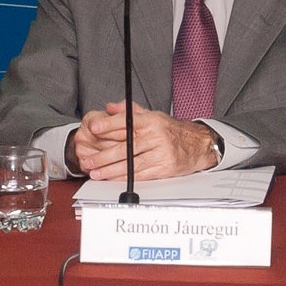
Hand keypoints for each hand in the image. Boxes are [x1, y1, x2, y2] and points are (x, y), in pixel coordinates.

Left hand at [70, 102, 219, 180]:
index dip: (109, 125)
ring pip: (131, 163)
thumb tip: (110, 107)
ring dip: (110, 169)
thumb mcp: (153, 116)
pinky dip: (123, 177)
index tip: (94, 128)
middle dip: (103, 155)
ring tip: (95, 172)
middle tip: (88, 159)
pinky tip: (112, 178)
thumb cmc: (171, 131)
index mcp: (153, 121)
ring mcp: (161, 153)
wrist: (197, 145)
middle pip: (126, 146)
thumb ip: (130, 111)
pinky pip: (140, 174)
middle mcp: (157, 136)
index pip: (127, 121)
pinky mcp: (164, 168)